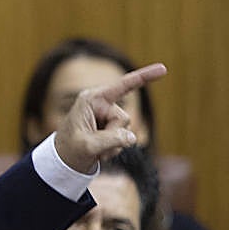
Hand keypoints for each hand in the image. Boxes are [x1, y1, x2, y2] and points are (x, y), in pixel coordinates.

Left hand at [53, 63, 167, 172]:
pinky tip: (100, 151)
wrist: (64, 161)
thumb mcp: (87, 146)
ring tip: (95, 149)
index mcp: (92, 99)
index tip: (163, 68)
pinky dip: (115, 148)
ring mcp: (107, 114)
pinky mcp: (111, 126)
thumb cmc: (70, 150)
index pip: (122, 86)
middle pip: (124, 119)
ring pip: (126, 130)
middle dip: (113, 136)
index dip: (144, 77)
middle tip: (94, 146)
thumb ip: (110, 140)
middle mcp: (101, 103)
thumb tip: (131, 138)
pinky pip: (125, 137)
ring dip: (114, 145)